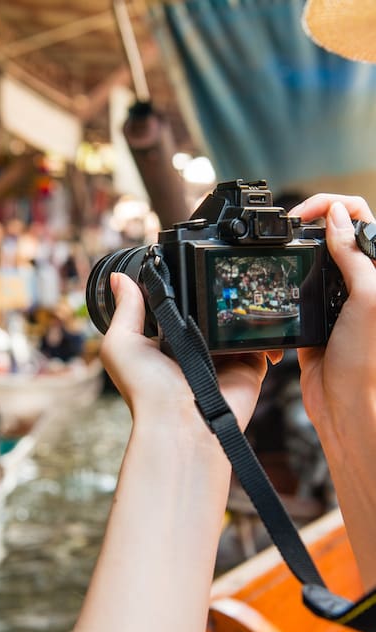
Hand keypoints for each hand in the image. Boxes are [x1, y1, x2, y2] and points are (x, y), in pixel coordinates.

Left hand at [101, 272, 281, 430]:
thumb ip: (125, 309)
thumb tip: (119, 276)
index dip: (182, 287)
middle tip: (218, 273)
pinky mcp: (248, 367)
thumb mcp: (121, 343)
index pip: (178, 306)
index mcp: (166, 342)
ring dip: (242, 308)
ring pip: (238, 323)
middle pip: (211, 312)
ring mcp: (224, 358)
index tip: (186, 263)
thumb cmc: (146, 389)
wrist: (181, 423)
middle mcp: (195, 349)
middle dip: (216, 294)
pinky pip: (262, 342)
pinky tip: (260, 318)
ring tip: (240, 292)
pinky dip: (265, 331)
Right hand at [289, 195, 375, 441]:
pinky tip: (282, 279)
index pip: (361, 221)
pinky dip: (289, 280)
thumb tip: (335, 216)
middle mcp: (361, 283)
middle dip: (313, 224)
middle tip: (288, 227)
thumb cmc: (367, 361)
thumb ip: (352, 254)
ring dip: (299, 251)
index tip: (306, 215)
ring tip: (281, 248)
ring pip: (315, 260)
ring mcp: (336, 299)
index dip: (333, 208)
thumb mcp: (367, 298)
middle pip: (336, 236)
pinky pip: (299, 289)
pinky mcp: (315, 317)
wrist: (344, 406)